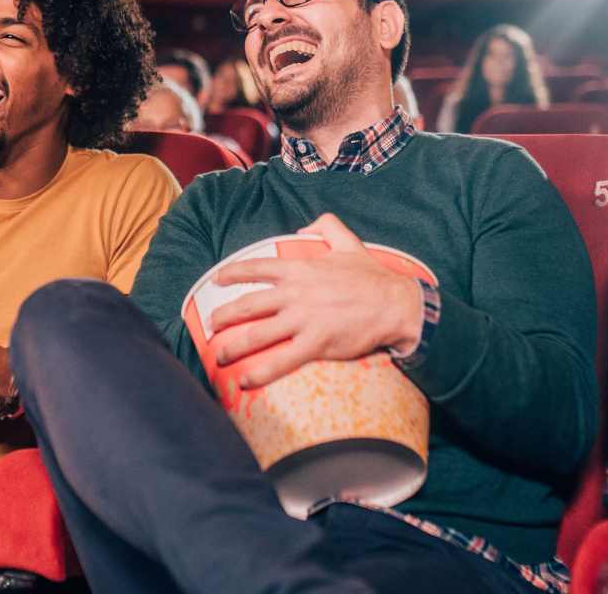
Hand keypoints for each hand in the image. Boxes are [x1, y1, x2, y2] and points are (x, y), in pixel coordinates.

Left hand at [208, 213, 422, 388]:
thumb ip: (326, 226)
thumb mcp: (349, 242)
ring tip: (219, 356)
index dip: (230, 275)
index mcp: (300, 269)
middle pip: (247, 305)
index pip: (255, 268)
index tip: (216, 281)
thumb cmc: (373, 277)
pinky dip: (259, 372)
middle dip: (223, 316)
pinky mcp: (316, 343)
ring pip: (256, 335)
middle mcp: (295, 293)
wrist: (396, 305)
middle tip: (211, 325)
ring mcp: (304, 319)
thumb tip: (305, 226)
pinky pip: (280, 360)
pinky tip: (245, 381)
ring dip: (232, 347)